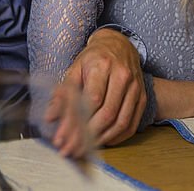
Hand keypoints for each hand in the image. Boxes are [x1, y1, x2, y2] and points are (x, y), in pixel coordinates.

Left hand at [62, 29, 145, 145]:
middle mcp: (122, 76)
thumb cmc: (93, 59)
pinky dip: (117, 137)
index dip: (77, 122)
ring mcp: (135, 87)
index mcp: (102, 65)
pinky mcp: (142, 97)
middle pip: (107, 113)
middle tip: (72, 149)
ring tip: (85, 148)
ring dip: (102, 139)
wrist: (119, 45)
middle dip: (87, 136)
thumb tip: (50, 118)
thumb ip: (62, 94)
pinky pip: (132, 124)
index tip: (62, 138)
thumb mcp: (74, 70)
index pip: (92, 99)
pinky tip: (104, 141)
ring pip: (121, 121)